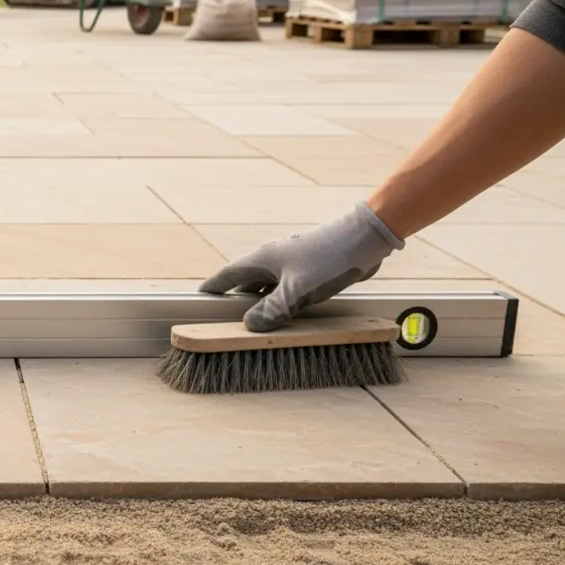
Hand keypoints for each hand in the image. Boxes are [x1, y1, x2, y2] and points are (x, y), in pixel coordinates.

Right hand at [198, 201, 405, 331]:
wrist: (364, 239)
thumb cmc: (328, 259)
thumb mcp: (297, 290)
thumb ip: (273, 309)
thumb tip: (250, 325)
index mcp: (262, 259)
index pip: (227, 275)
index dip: (213, 287)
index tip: (199, 298)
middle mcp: (273, 260)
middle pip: (246, 283)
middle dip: (237, 301)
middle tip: (228, 320)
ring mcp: (290, 264)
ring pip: (268, 287)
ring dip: (262, 304)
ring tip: (258, 323)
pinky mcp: (308, 270)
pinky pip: (286, 289)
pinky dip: (281, 302)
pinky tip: (288, 315)